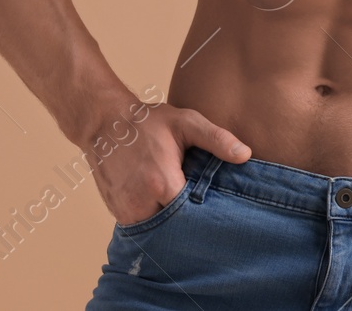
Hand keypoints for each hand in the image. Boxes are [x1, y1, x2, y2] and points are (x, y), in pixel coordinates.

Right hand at [85, 102, 251, 225]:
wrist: (105, 122)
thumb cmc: (148, 121)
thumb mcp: (187, 123)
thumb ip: (217, 139)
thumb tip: (245, 154)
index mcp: (163, 184)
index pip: (192, 217)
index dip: (205, 214)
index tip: (215, 207)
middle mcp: (141, 203)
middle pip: (175, 226)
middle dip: (189, 221)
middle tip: (201, 210)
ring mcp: (126, 210)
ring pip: (157, 230)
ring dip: (170, 222)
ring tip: (181, 206)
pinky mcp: (116, 212)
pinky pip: (142, 225)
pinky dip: (153, 218)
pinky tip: (162, 204)